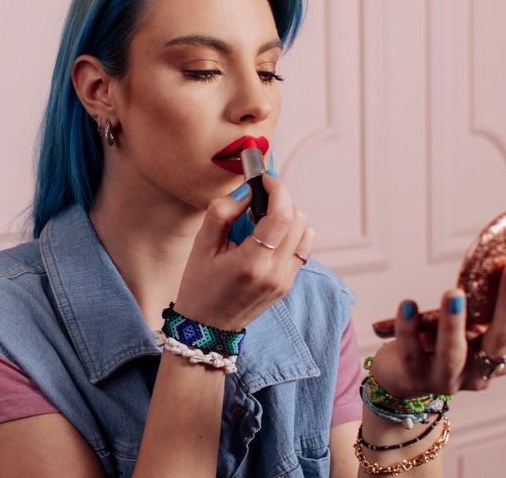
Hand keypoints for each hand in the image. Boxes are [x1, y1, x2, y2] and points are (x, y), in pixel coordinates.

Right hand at [174, 174, 315, 330]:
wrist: (207, 328)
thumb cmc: (200, 287)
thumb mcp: (201, 246)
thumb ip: (222, 212)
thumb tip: (246, 191)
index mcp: (252, 263)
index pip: (282, 215)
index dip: (277, 189)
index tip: (264, 178)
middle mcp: (275, 273)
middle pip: (298, 220)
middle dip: (281, 200)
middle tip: (258, 198)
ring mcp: (285, 281)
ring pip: (305, 233)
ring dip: (289, 217)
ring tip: (263, 219)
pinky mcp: (288, 285)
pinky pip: (302, 249)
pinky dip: (291, 234)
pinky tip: (268, 237)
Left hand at [370, 261, 505, 396]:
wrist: (402, 376)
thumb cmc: (437, 342)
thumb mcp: (464, 327)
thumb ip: (476, 307)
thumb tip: (491, 261)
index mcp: (500, 359)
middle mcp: (480, 374)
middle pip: (501, 340)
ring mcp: (447, 379)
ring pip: (453, 353)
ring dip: (454, 321)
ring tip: (453, 291)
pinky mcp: (414, 377)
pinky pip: (411, 351)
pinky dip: (408, 327)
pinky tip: (407, 304)